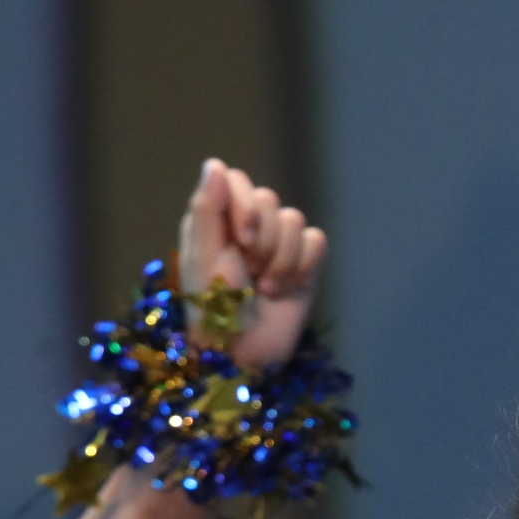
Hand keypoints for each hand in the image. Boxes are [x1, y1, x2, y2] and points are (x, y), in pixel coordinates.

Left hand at [177, 156, 327, 372]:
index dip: (244, 205)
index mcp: (216, 220)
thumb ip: (206, 207)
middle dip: (263, 239)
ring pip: (295, 221)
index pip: (237, 180)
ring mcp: (277, 246)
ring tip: (266, 288)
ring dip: (281, 260)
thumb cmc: (212, 308)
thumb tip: (215, 163)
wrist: (243, 354)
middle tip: (250, 270)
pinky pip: (316, 241)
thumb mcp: (203, 255)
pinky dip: (303, 266)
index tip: (241, 240)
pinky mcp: (304, 266)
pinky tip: (288, 288)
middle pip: (270, 199)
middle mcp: (247, 227)